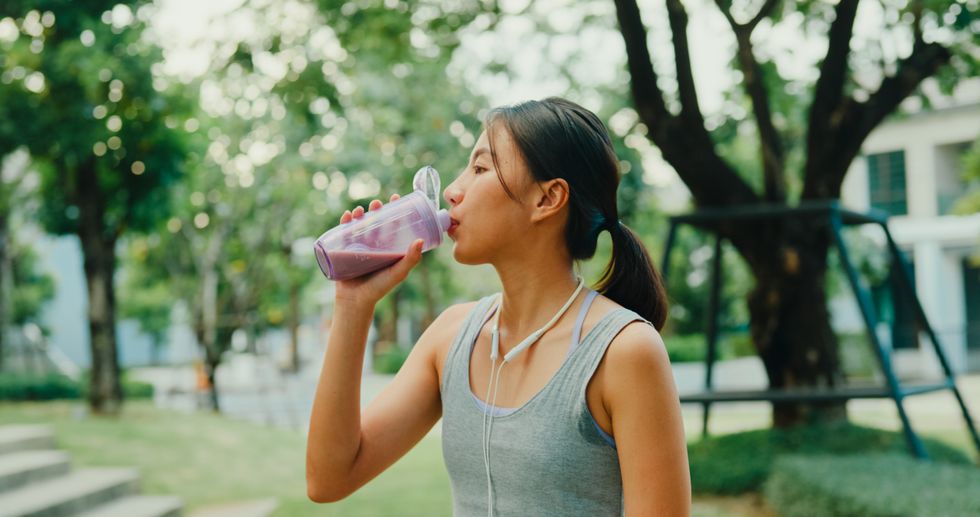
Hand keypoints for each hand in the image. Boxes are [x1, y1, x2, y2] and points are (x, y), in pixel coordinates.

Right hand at [333, 194, 422, 308]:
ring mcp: (358, 246)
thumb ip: (410, 259)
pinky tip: (347, 217)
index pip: (392, 223)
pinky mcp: (344, 250)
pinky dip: (344, 222)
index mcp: (387, 246)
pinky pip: (343, 232)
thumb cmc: (379, 288)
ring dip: (359, 214)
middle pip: (375, 220)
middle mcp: (373, 244)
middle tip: (377, 204)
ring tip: (360, 210)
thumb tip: (420, 240)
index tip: (397, 197)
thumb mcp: (398, 273)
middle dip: (375, 209)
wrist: (356, 301)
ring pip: (359, 224)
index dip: (395, 209)